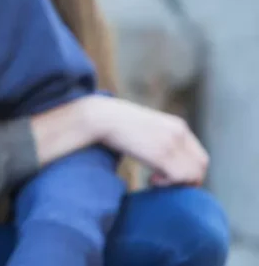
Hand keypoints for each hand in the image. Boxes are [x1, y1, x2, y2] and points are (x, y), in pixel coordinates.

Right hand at [89, 96, 207, 185]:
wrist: (101, 116)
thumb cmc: (116, 122)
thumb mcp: (146, 126)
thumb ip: (160, 137)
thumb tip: (162, 156)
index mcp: (178, 125)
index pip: (199, 155)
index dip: (189, 170)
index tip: (170, 175)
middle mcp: (180, 133)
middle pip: (200, 166)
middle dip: (186, 179)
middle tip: (164, 181)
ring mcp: (172, 144)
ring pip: (193, 174)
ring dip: (177, 183)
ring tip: (154, 180)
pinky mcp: (162, 155)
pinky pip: (180, 178)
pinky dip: (168, 185)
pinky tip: (151, 180)